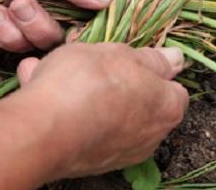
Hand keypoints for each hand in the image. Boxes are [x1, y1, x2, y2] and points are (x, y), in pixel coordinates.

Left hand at [0, 0, 112, 51]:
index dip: (93, 7)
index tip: (84, 19)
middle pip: (73, 18)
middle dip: (52, 20)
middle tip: (27, 4)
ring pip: (46, 34)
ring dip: (28, 27)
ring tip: (8, 6)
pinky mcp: (2, 16)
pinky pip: (17, 39)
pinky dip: (6, 33)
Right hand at [14, 43, 188, 177]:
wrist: (42, 132)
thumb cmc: (86, 84)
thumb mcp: (121, 53)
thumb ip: (151, 58)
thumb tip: (175, 58)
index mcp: (166, 107)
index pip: (173, 88)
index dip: (152, 70)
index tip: (130, 60)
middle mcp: (150, 136)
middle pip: (138, 100)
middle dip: (115, 80)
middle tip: (91, 61)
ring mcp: (121, 153)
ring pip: (104, 112)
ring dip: (84, 92)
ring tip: (55, 69)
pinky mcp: (90, 162)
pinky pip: (82, 127)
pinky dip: (67, 110)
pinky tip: (40, 86)